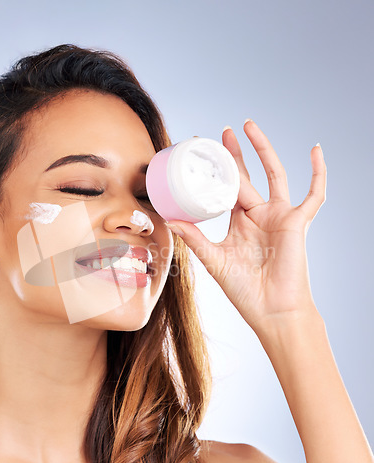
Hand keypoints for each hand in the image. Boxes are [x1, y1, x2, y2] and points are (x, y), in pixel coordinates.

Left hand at [165, 120, 326, 335]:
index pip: (226, 188)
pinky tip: (316, 149)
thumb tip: (170, 220)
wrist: (271, 310)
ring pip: (274, 174)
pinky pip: (314, 194)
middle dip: (234, 154)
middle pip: (246, 176)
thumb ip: (194, 238)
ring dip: (263, 149)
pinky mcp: (297, 222)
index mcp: (239, 221)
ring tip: (248, 126)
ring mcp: (279, 215)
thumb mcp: (213, 259)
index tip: (201, 153)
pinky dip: (318, 172)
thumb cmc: (244, 289)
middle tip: (221, 133)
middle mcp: (258, 214)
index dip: (216, 172)